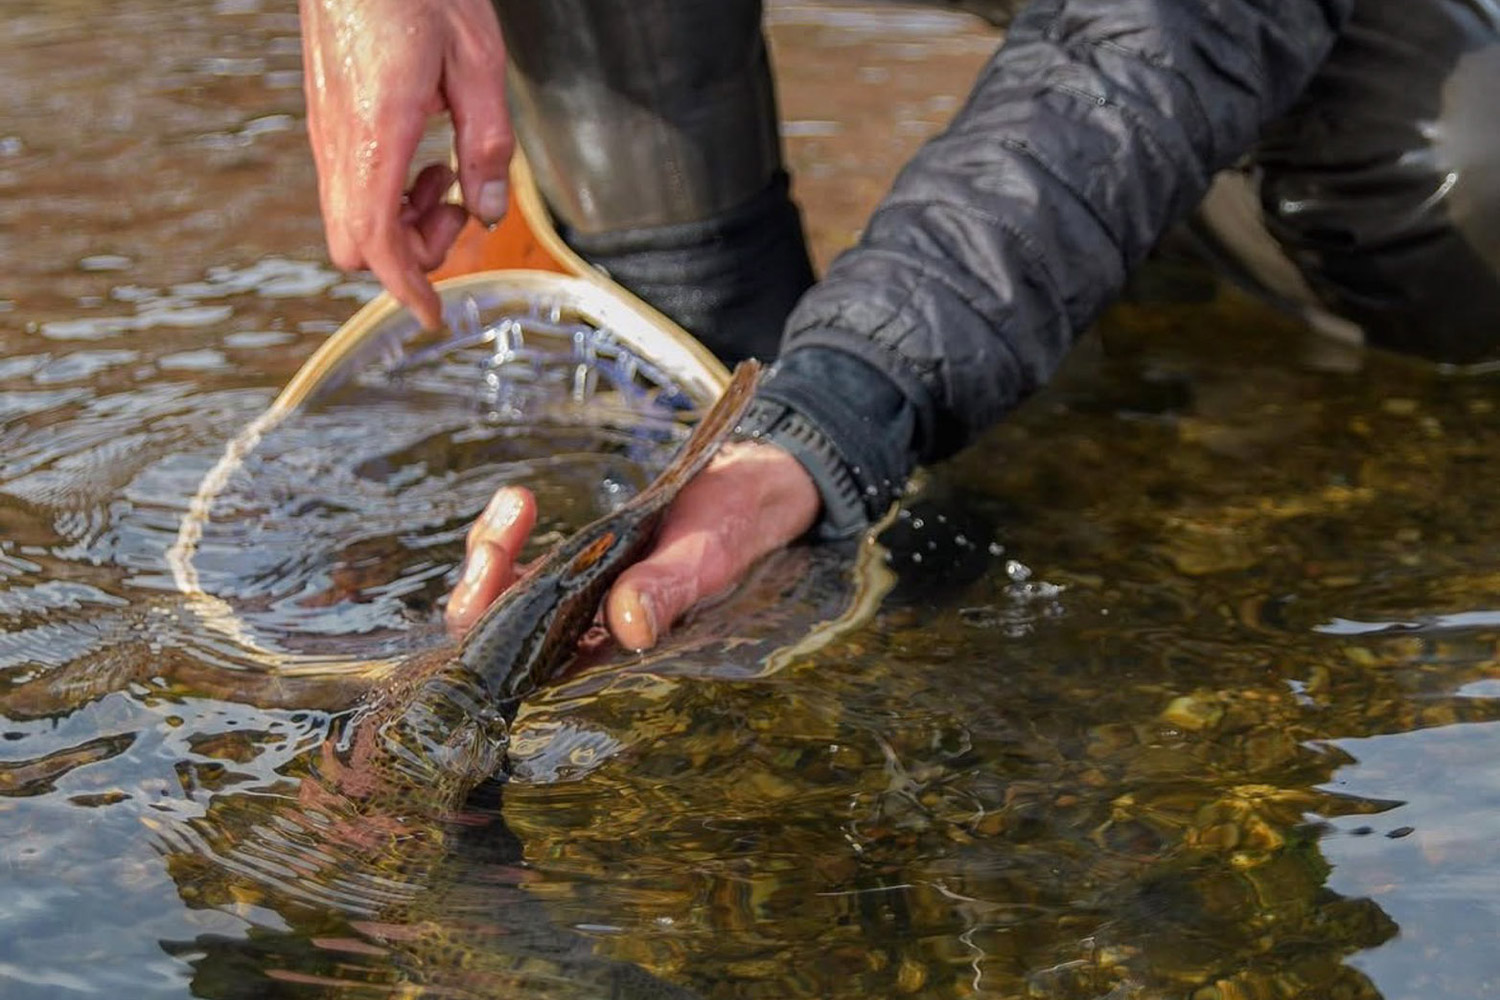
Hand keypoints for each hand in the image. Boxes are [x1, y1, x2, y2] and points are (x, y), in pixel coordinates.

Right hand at [299, 0, 512, 329]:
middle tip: (455, 212)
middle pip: (353, 244)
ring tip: (443, 178)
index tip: (432, 315)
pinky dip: (386, 193)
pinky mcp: (326, 117)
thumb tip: (489, 211)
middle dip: (409, 252)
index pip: (377, 241)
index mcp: (375, 132)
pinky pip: (347, 184)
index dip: (407, 288)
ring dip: (400, 220)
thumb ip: (487, 145)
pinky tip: (421, 155)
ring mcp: (325, 129)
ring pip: (348, 217)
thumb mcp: (477, 63)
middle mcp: (338, 139)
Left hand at [446, 442, 821, 648]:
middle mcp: (582, 641)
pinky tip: (522, 501)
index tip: (496, 580)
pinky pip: (513, 563)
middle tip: (499, 539)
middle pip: (499, 636)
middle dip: (481, 589)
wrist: (747, 493)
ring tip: (519, 504)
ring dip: (490, 553)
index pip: (531, 669)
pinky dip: (506, 532)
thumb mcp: (704, 556)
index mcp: (612, 659)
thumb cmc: (732, 530)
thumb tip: (629, 626)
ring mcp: (571, 605)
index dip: (496, 634)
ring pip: (498, 597)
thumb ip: (667, 589)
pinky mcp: (568, 570)